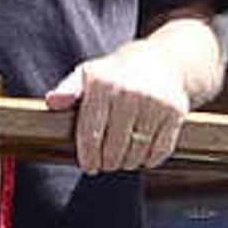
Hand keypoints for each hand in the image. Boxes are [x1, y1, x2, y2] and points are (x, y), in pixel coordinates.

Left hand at [47, 40, 193, 172]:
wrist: (167, 60)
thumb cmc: (120, 73)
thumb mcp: (91, 73)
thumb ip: (69, 89)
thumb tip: (52, 102)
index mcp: (103, 84)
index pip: (90, 133)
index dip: (88, 156)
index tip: (88, 167)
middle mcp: (129, 93)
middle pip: (114, 147)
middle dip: (107, 162)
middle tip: (106, 165)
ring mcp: (154, 103)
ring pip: (136, 152)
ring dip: (127, 163)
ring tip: (122, 161)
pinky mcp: (175, 113)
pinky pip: (160, 150)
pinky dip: (149, 160)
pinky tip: (142, 158)